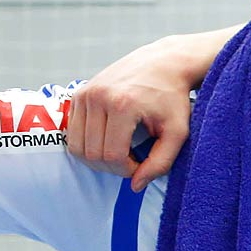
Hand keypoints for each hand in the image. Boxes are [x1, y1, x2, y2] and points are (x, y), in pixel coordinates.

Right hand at [65, 30, 225, 189]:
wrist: (163, 63)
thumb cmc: (173, 98)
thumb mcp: (178, 132)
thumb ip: (161, 162)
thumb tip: (136, 186)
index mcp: (122, 104)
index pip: (113, 155)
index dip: (126, 170)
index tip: (141, 165)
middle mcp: (98, 97)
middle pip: (92, 153)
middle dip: (111, 166)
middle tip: (132, 161)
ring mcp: (84, 94)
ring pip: (77, 146)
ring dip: (97, 158)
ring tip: (121, 151)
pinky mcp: (77, 94)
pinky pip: (73, 133)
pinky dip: (88, 144)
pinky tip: (110, 140)